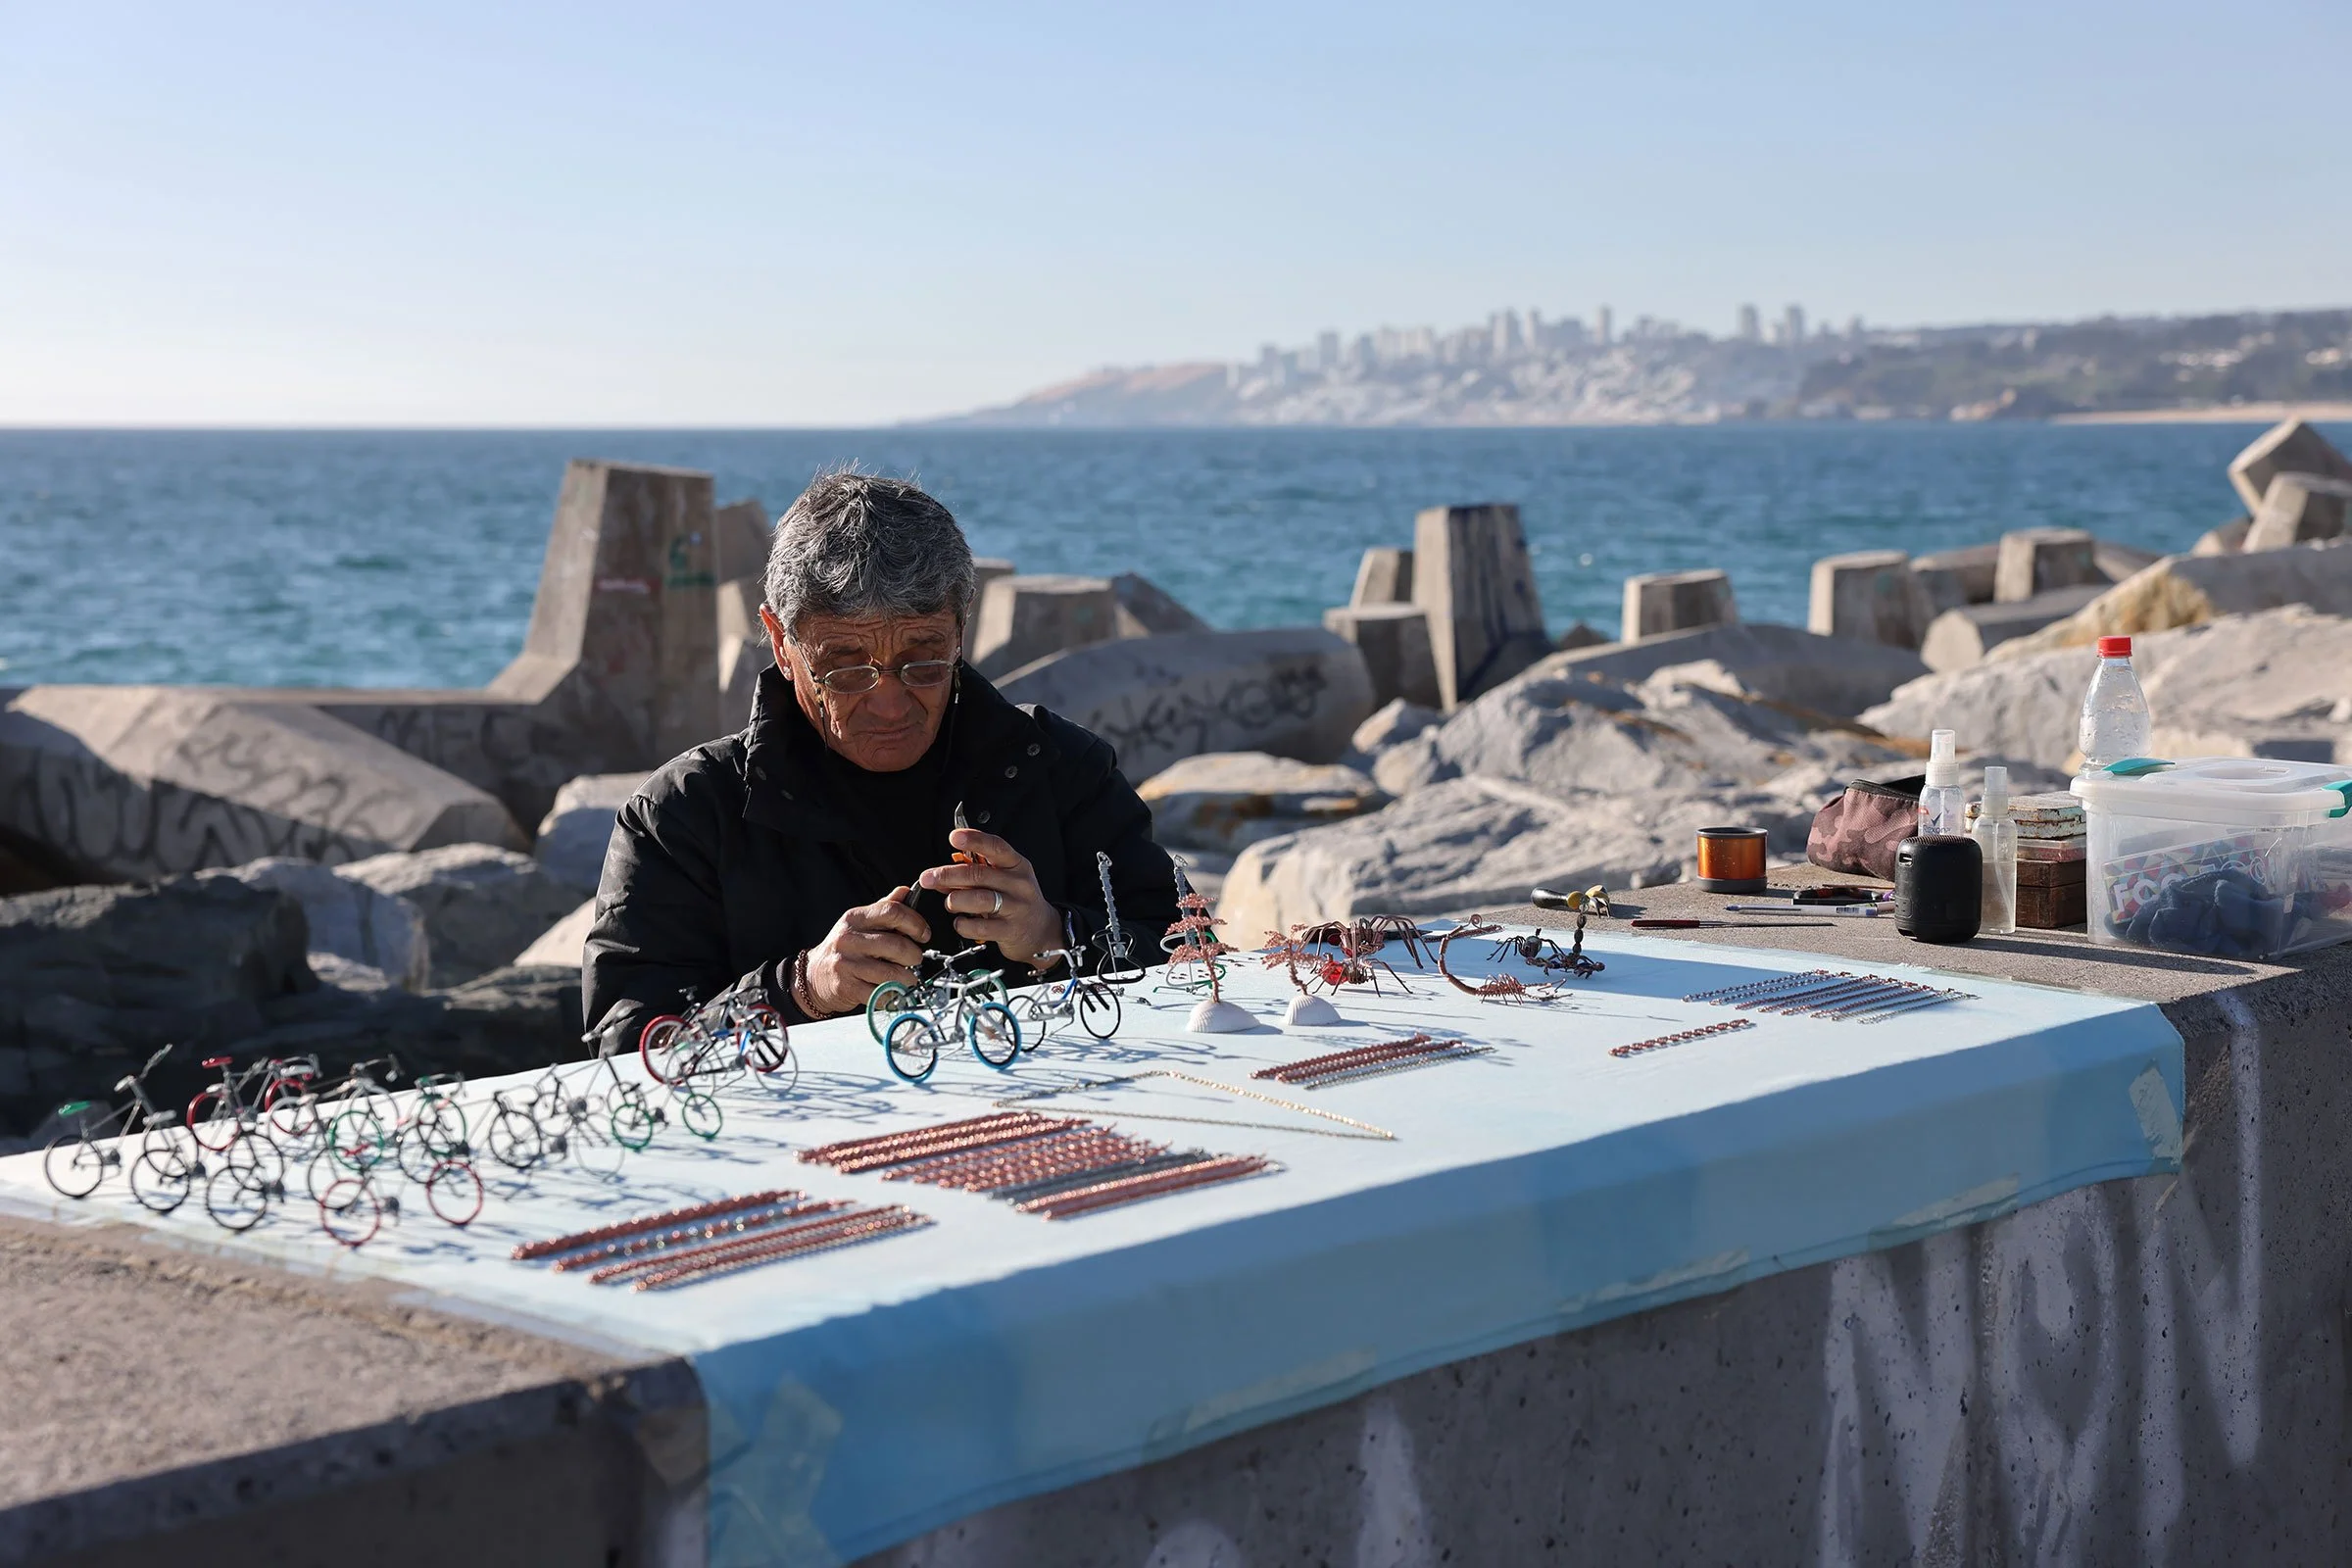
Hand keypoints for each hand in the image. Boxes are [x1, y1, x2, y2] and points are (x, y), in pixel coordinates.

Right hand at [804, 888, 931, 1015]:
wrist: (814, 976)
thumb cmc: (844, 949)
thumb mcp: (860, 923)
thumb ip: (883, 908)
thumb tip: (905, 891)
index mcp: (855, 918)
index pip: (892, 911)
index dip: (915, 923)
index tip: (924, 934)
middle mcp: (849, 939)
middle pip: (896, 945)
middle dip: (914, 955)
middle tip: (916, 960)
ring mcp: (847, 964)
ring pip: (892, 973)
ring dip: (908, 978)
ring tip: (908, 977)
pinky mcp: (847, 987)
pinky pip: (881, 993)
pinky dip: (893, 994)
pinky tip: (893, 990)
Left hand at [917, 828, 1061, 968]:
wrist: (1041, 931)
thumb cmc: (1017, 901)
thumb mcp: (1002, 881)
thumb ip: (973, 876)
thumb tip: (940, 876)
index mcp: (1016, 865)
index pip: (996, 847)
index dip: (975, 840)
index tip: (954, 837)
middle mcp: (1018, 884)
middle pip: (979, 874)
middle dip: (948, 875)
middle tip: (929, 877)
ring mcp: (1016, 908)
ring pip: (979, 899)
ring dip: (956, 900)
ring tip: (950, 903)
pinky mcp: (1010, 930)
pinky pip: (980, 927)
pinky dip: (963, 924)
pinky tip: (960, 922)